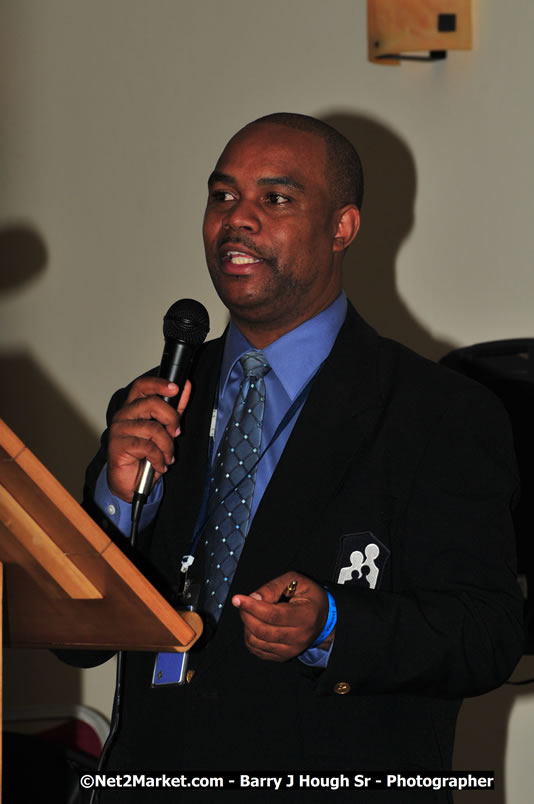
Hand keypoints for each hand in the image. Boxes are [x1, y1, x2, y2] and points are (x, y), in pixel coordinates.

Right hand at [107, 377, 190, 501]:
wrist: (129, 482)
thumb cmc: (144, 455)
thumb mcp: (164, 430)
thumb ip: (174, 409)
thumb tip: (185, 389)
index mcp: (133, 407)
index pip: (142, 386)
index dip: (159, 384)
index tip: (176, 388)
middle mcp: (123, 415)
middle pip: (151, 403)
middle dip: (171, 418)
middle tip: (176, 433)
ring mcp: (119, 430)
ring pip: (152, 428)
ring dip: (167, 446)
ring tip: (167, 456)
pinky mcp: (118, 446)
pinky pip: (148, 447)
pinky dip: (159, 458)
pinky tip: (159, 464)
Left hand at [232, 571, 332, 661]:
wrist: (324, 618)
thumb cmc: (309, 596)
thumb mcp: (296, 581)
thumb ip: (273, 587)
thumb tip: (253, 598)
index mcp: (305, 616)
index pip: (273, 615)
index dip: (252, 607)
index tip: (237, 599)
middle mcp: (299, 637)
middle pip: (263, 630)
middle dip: (246, 615)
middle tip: (242, 603)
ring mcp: (291, 650)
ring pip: (258, 642)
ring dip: (247, 626)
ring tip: (251, 613)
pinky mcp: (283, 657)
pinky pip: (258, 651)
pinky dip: (250, 638)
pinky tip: (254, 625)